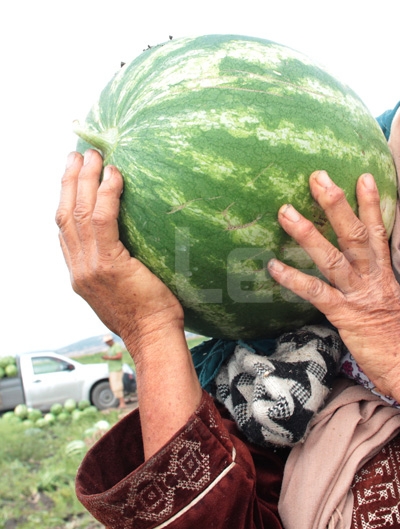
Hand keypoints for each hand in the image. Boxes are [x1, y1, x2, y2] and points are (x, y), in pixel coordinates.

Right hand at [56, 150, 184, 355]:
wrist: (153, 337)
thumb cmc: (150, 314)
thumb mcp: (124, 288)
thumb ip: (117, 265)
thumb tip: (133, 245)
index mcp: (80, 273)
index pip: (65, 229)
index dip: (66, 199)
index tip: (72, 176)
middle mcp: (78, 268)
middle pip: (65, 214)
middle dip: (69, 181)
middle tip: (77, 154)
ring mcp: (89, 267)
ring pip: (78, 212)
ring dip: (84, 179)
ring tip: (93, 155)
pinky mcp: (108, 265)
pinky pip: (103, 221)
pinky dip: (106, 195)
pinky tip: (114, 176)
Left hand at [267, 170, 399, 395]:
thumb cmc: (399, 339)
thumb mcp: (388, 304)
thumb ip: (373, 285)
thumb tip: (358, 274)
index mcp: (384, 274)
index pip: (377, 231)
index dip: (370, 203)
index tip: (363, 176)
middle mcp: (373, 278)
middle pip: (354, 234)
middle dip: (336, 204)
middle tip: (318, 177)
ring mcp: (359, 295)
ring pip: (333, 257)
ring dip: (308, 234)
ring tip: (285, 212)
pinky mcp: (346, 316)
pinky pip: (317, 293)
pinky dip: (294, 279)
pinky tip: (274, 266)